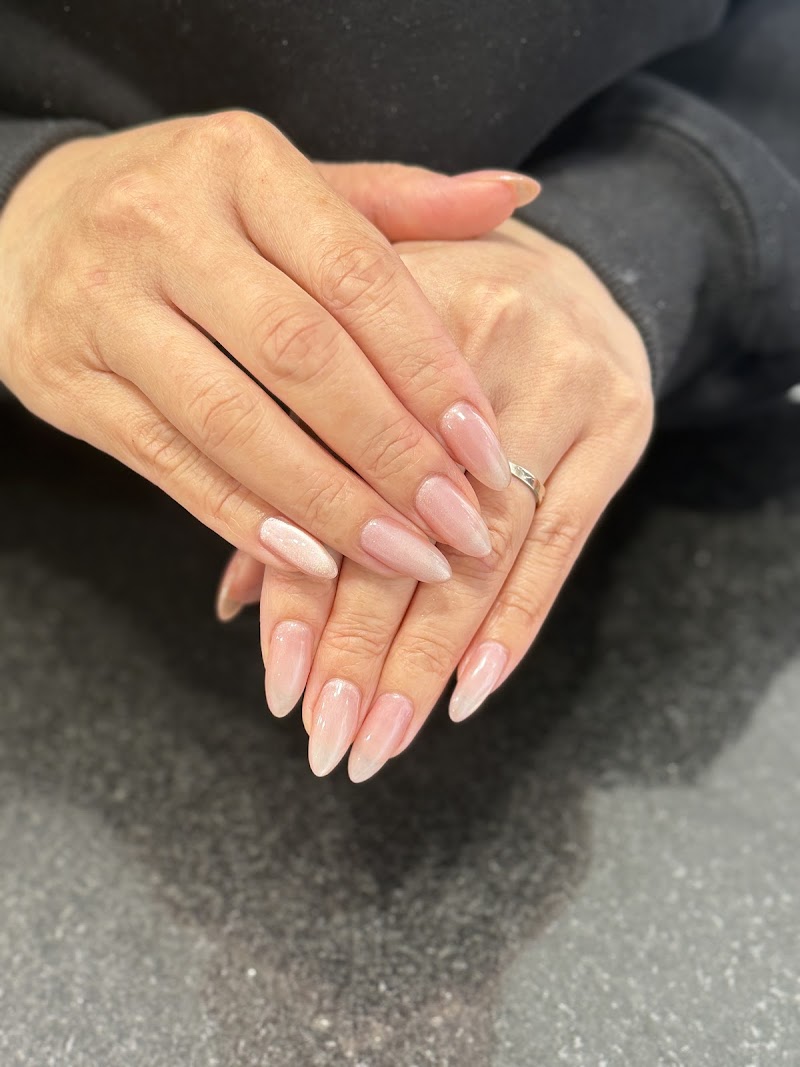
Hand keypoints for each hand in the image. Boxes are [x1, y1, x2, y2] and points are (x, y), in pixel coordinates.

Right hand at [0, 110, 538, 581]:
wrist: (27, 224)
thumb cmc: (189, 209)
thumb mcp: (284, 186)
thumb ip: (396, 205)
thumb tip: (516, 194)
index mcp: (240, 163)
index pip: (358, 274)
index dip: (429, 368)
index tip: (486, 447)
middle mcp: (163, 224)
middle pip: (300, 356)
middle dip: (391, 452)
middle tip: (458, 523)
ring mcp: (103, 305)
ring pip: (234, 422)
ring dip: (329, 502)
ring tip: (403, 557)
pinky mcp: (65, 381)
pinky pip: (169, 463)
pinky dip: (245, 519)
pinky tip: (312, 560)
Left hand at [224, 219, 653, 777]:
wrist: (581, 267)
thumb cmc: (444, 317)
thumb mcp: (359, 350)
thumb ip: (298, 459)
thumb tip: (236, 597)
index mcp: (389, 312)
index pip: (335, 476)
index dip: (305, 586)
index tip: (280, 682)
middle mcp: (484, 343)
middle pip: (413, 521)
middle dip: (364, 646)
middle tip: (329, 738)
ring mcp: (563, 388)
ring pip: (487, 551)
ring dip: (431, 659)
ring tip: (382, 739)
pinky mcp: (618, 431)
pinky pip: (564, 544)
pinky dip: (516, 626)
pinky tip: (469, 694)